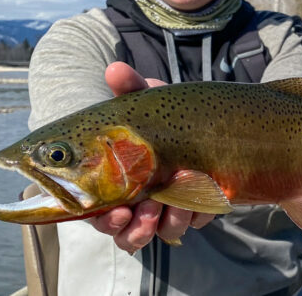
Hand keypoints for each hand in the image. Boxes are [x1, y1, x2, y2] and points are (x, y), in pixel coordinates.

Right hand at [88, 62, 215, 252]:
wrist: (204, 117)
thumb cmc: (161, 112)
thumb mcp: (146, 99)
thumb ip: (129, 87)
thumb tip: (115, 69)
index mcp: (111, 181)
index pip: (97, 212)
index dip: (106, 220)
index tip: (119, 212)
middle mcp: (135, 199)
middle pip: (125, 232)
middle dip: (135, 229)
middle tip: (146, 213)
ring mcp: (166, 205)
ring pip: (159, 232)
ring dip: (167, 223)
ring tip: (175, 205)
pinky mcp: (194, 207)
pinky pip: (192, 222)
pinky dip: (195, 214)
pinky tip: (201, 199)